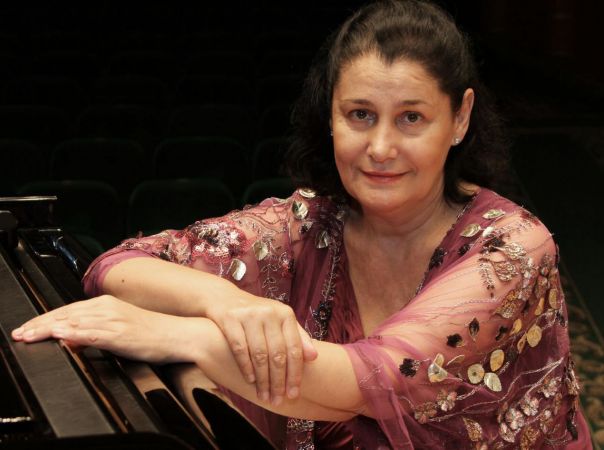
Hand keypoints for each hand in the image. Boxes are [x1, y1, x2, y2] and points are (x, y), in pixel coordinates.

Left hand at [11, 295, 195, 363]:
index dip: (46, 319)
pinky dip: (76, 333)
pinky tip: (62, 335)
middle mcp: (109, 308)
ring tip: (30, 335)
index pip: (69, 310)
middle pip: (66, 314)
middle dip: (40, 324)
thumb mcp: (122, 330)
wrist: (181, 334)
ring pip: (74, 322)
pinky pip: (94, 333)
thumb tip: (73, 340)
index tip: (29, 327)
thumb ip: (97, 332)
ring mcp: (114, 320)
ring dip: (49, 329)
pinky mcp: (121, 333)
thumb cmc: (156, 333)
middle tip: (20, 333)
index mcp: (109, 304)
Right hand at [205, 292, 316, 405]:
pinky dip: (246, 368)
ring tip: (264, 396)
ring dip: (262, 379)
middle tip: (277, 399)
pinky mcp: (230, 319)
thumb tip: (314, 357)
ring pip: (259, 355)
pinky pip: (240, 349)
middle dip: (278, 381)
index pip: (294, 348)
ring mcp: (249, 315)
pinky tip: (250, 381)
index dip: (295, 374)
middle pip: (278, 354)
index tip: (293, 393)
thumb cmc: (257, 314)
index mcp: (285, 314)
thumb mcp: (280, 320)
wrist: (224, 297)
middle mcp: (269, 313)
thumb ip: (298, 337)